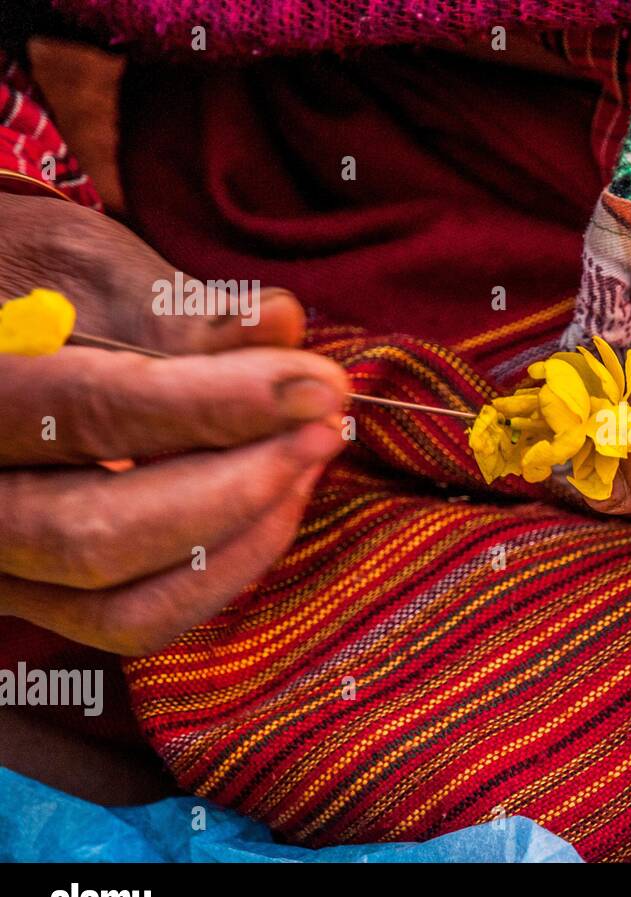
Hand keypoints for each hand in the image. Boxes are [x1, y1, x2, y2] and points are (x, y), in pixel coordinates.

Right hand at [0, 194, 348, 653]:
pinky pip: (134, 619)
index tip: (314, 388)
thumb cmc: (28, 282)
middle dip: (238, 487)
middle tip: (324, 426)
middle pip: (95, 536)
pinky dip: (220, 572)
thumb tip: (283, 324)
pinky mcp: (38, 593)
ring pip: (119, 603)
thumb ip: (177, 312)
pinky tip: (275, 504)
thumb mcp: (82, 266)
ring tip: (307, 459)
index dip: (214, 406)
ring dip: (240, 536)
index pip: (84, 413)